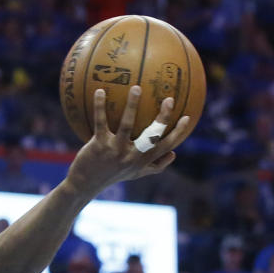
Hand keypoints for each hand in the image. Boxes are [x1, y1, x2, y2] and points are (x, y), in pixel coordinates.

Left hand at [66, 86, 191, 197]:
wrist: (85, 184)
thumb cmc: (112, 175)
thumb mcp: (135, 174)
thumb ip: (155, 166)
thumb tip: (174, 154)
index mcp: (143, 161)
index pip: (166, 146)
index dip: (178, 133)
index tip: (187, 117)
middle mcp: (132, 156)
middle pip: (152, 136)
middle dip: (163, 118)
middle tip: (168, 99)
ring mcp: (115, 150)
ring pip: (127, 125)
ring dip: (132, 105)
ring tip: (136, 88)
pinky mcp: (99, 145)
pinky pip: (101, 121)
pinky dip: (100, 106)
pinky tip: (100, 91)